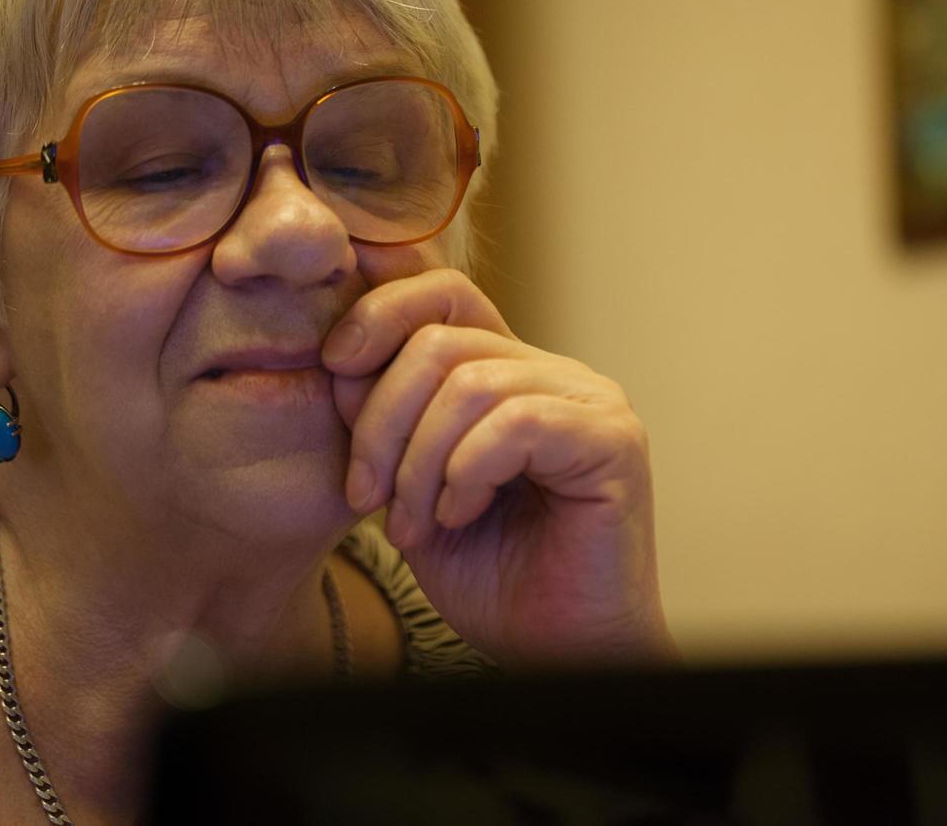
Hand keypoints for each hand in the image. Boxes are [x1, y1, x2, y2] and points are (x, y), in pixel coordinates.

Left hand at [321, 268, 677, 668]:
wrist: (556, 653)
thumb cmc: (493, 578)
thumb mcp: (411, 491)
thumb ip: (385, 423)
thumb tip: (341, 359)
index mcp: (507, 373)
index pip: (442, 294)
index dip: (379, 312)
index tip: (333, 365)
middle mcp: (553, 373)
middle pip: (439, 340)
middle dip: (381, 420)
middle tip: (366, 497)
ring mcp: (589, 401)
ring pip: (471, 383)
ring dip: (419, 463)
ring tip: (415, 525)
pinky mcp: (613, 440)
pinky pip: (517, 422)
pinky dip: (468, 471)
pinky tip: (463, 516)